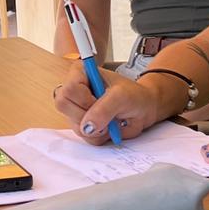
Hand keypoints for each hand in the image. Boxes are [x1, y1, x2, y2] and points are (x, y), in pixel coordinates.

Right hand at [52, 67, 171, 144]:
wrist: (144, 109)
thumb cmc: (134, 95)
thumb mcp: (122, 96)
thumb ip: (104, 108)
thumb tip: (87, 126)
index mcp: (80, 73)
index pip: (69, 89)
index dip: (84, 100)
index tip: (100, 100)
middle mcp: (75, 90)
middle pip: (64, 106)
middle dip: (88, 115)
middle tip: (106, 112)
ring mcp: (77, 109)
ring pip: (75, 125)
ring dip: (97, 127)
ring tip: (111, 120)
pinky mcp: (82, 125)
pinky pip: (84, 137)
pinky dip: (99, 136)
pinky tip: (109, 127)